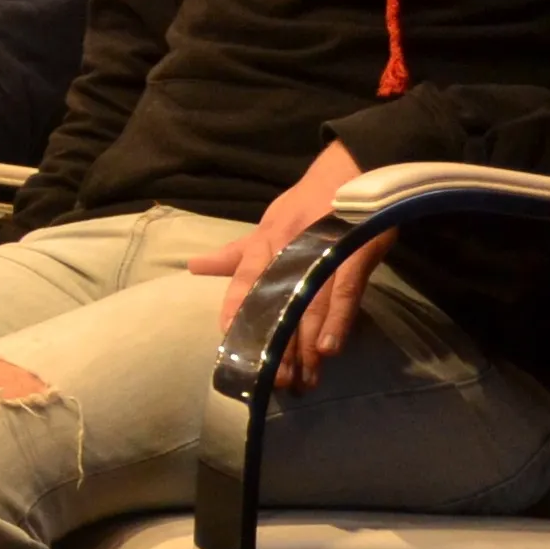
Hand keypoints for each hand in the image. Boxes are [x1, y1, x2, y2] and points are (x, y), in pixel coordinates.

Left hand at [191, 140, 387, 390]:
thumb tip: (194, 266)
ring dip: (306, 347)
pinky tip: (329, 349)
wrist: (356, 166)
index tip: (230, 350)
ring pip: (309, 306)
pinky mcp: (353, 253)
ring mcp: (321, 251)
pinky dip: (336, 321)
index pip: (243, 283)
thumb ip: (236, 253)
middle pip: (277, 304)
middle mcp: (287, 248)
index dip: (235, 315)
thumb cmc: (309, 202)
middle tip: (275, 382)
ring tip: (304, 380)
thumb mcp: (269, 224)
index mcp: (265, 241)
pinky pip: (343, 293)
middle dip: (276, 346)